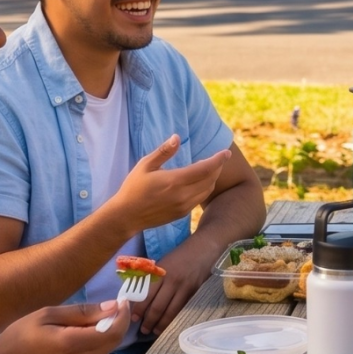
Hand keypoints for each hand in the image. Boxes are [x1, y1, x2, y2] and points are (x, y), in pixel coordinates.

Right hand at [0, 300, 127, 353]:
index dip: (123, 315)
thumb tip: (112, 307)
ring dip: (109, 333)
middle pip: (114, 341)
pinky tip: (86, 334)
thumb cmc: (19, 337)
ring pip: (108, 350)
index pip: (112, 331)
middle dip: (118, 322)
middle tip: (111, 306)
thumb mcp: (46, 315)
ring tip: (95, 318)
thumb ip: (81, 312)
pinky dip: (99, 344)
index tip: (122, 301)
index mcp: (72, 344)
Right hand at [109, 136, 230, 232]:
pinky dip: (204, 188)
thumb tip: (177, 137)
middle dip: (217, 168)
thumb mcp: (145, 165)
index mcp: (175, 181)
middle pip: (210, 180)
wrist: (127, 216)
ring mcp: (184, 206)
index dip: (218, 160)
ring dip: (212, 178)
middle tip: (217, 158)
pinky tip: (199, 182)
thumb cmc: (133, 188)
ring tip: (209, 168)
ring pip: (207, 190)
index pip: (205, 169)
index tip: (226, 152)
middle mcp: (183, 195)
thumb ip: (163, 152)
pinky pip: (199, 199)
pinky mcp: (182, 214)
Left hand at [134, 245, 206, 335]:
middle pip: (157, 305)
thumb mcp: (164, 261)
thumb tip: (140, 294)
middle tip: (143, 330)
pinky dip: (173, 318)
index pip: (146, 294)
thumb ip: (154, 277)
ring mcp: (183, 287)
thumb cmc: (182, 253)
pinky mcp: (193, 292)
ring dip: (161, 324)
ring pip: (170, 310)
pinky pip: (181, 308)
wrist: (205, 246)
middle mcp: (170, 280)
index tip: (133, 318)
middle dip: (149, 320)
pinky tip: (169, 325)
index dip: (139, 308)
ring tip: (155, 332)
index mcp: (160, 272)